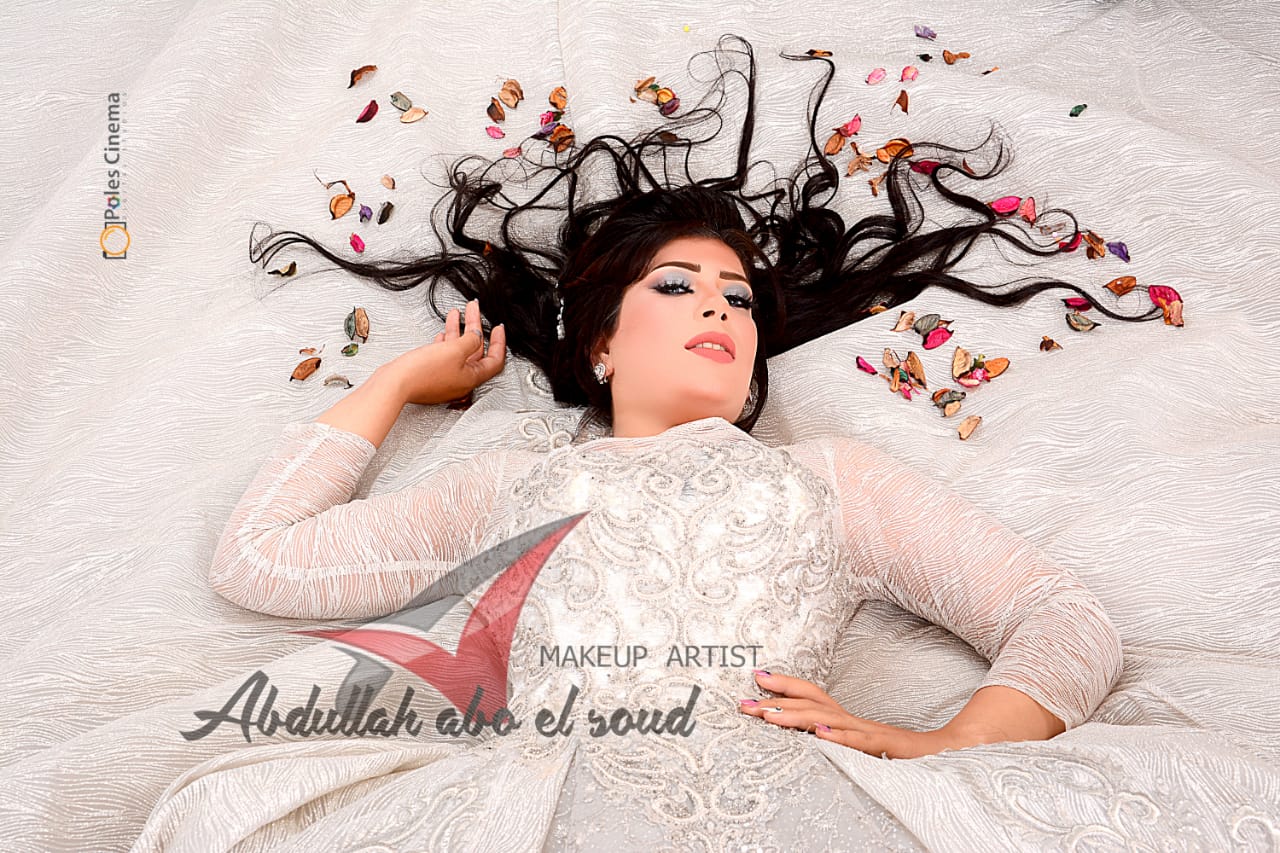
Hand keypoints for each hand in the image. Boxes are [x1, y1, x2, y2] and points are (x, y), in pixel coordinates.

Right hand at [380, 298, 506, 405]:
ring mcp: (446, 379)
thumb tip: (478, 336)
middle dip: (475, 327)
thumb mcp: (455, 350)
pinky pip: (444, 356)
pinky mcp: (431, 375)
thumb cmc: (423, 372)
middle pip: (475, 351)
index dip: (499, 342)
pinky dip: (446, 342)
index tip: (498, 327)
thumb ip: (471, 340)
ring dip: (458, 330)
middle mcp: (461, 380)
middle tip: (473, 310)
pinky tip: (443, 333)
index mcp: (472, 377)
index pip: (495, 360)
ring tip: (457, 313)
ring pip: (458, 351)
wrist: (395, 383)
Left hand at [738, 670, 959, 758]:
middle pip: (812, 704)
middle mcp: (855, 722)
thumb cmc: (904, 754)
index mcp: (847, 721)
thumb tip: (808, 733)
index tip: (756, 678)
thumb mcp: (863, 748)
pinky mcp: (887, 751)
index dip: (785, 685)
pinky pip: (860, 745)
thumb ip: (839, 739)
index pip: (812, 695)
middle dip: (776, 701)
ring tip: (768, 715)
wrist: (950, 756)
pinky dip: (839, 738)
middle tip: (744, 702)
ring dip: (795, 716)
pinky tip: (819, 735)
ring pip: (828, 721)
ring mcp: (870, 735)